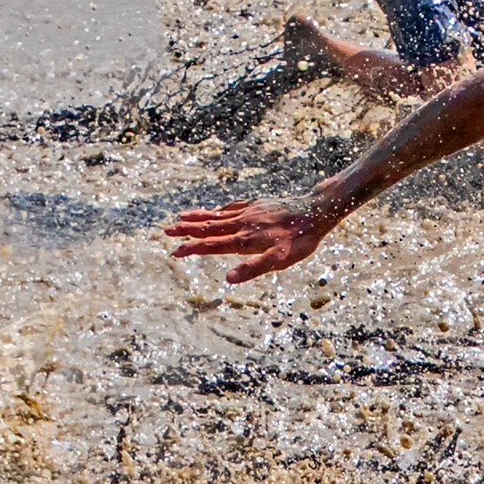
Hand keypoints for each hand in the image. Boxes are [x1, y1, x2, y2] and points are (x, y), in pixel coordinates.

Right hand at [167, 196, 341, 283]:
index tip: (174, 251)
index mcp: (245, 239)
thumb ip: (253, 269)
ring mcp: (249, 211)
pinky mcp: (258, 204)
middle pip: (209, 227)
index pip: (212, 245)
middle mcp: (243, 223)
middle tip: (166, 231)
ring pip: (218, 215)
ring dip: (198, 217)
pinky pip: (232, 207)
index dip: (192, 248)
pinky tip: (216, 210)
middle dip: (187, 230)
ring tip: (180, 217)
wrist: (316, 211)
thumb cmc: (300, 240)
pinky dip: (218, 209)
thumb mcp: (280, 260)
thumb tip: (228, 279)